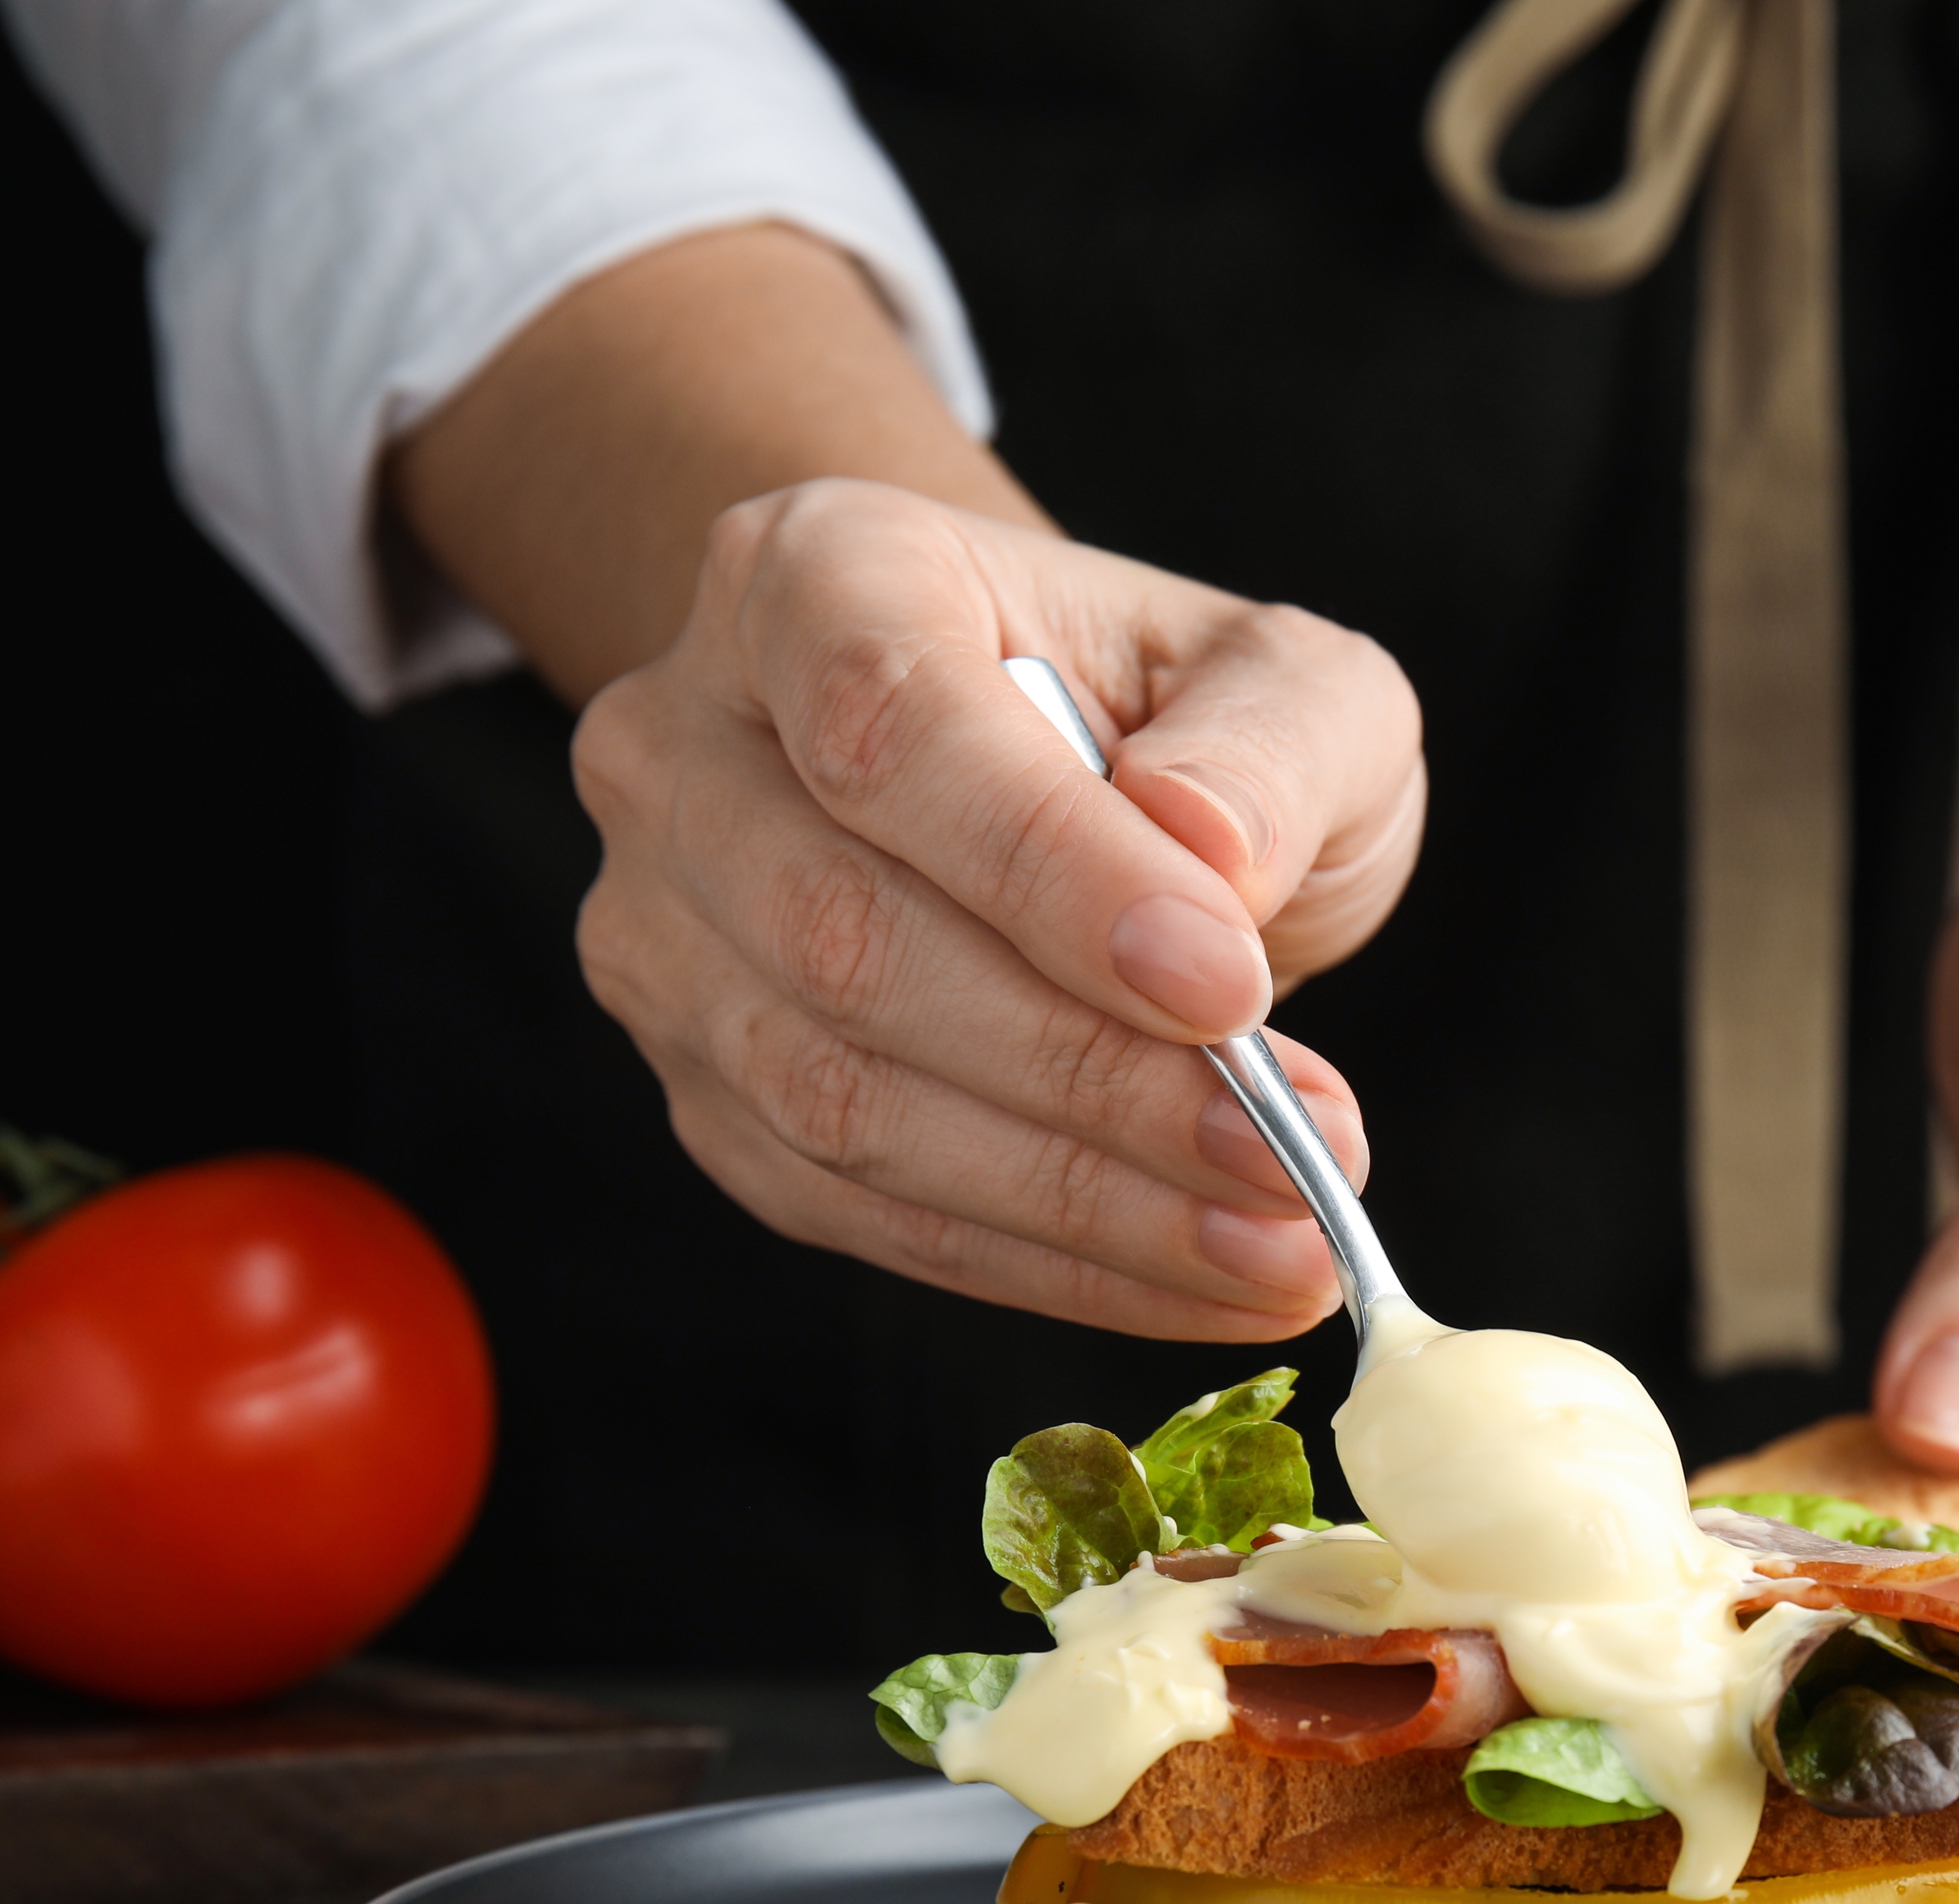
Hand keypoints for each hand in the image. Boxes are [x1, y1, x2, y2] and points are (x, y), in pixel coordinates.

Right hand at [570, 480, 1426, 1337]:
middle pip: (849, 939)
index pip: (890, 726)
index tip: (1227, 987)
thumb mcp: (1287, 680)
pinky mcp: (705, 1089)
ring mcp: (664, 931)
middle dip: (1090, 1076)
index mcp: (813, 574)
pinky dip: (1041, 1262)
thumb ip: (1272, 742)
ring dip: (1080, 1201)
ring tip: (1277, 1242)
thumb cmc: (1171, 720)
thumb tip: (1209, 854)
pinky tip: (1194, 1275)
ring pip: (837, 1100)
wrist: (1065, 781)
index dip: (1051, 872)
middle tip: (1294, 1155)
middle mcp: (682, 745)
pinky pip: (855, 1210)